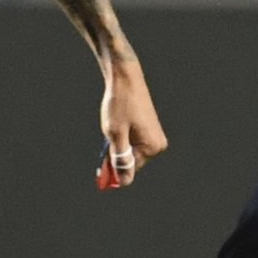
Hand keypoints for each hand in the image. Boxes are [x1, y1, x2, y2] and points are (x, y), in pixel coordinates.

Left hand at [98, 57, 166, 187]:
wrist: (125, 76)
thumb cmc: (120, 103)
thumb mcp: (115, 134)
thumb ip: (120, 159)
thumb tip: (124, 181)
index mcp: (152, 147)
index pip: (130, 169)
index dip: (113, 168)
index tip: (100, 170)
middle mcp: (157, 143)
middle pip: (131, 160)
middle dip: (115, 154)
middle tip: (106, 138)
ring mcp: (154, 134)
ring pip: (130, 149)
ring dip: (117, 144)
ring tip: (112, 125)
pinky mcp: (149, 126)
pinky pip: (133, 139)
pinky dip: (121, 136)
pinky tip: (116, 122)